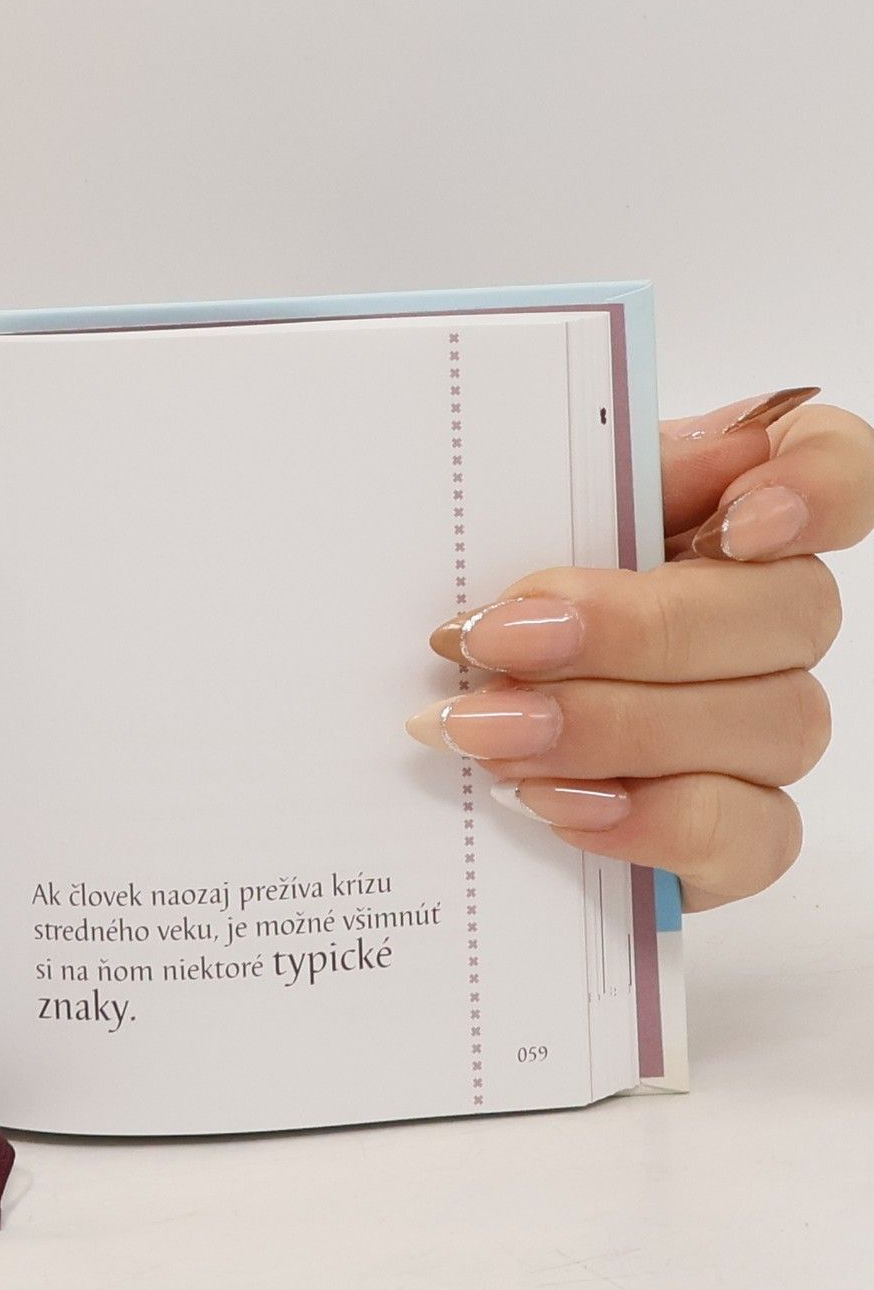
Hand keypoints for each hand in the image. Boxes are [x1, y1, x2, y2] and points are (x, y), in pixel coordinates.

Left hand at [407, 388, 873, 909]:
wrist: (454, 726)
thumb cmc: (492, 610)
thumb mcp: (507, 529)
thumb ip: (572, 486)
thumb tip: (645, 452)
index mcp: (725, 518)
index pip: (837, 470)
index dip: (817, 489)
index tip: (738, 519)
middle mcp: (772, 620)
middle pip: (791, 613)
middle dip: (633, 631)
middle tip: (498, 642)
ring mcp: (768, 729)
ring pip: (770, 725)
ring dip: (610, 729)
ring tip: (487, 731)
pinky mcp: (741, 832)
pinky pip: (750, 837)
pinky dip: (647, 822)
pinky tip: (551, 801)